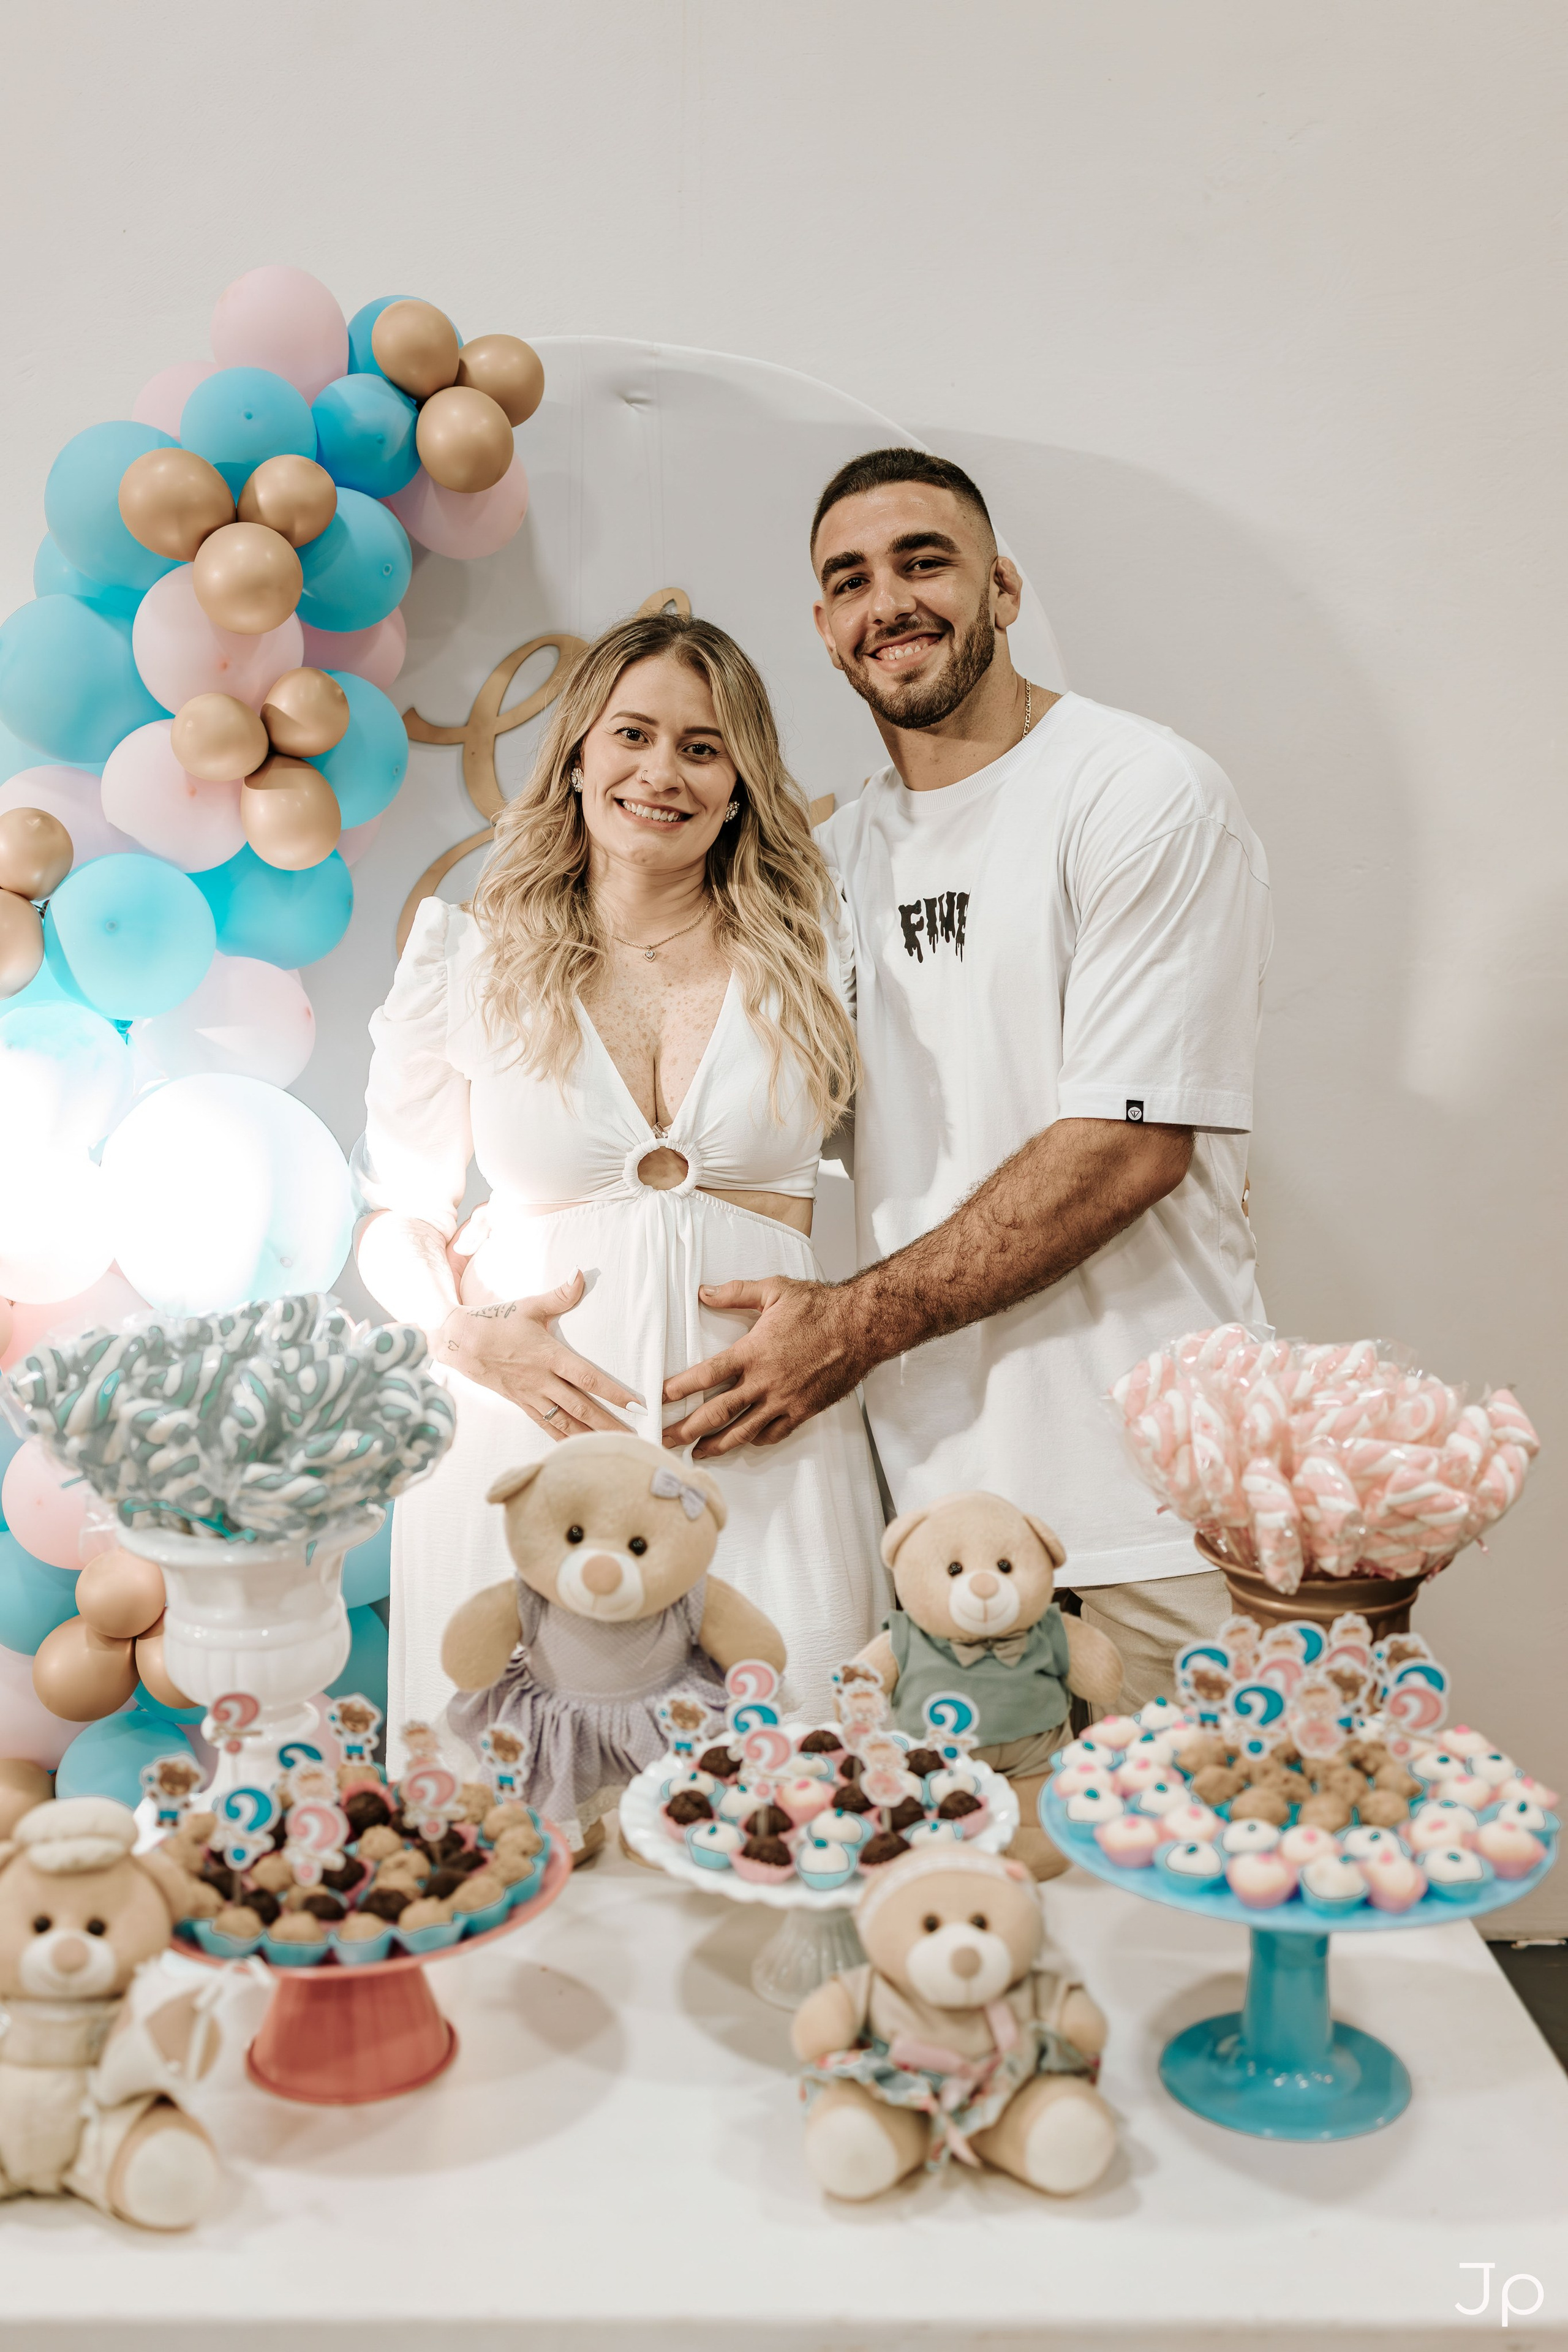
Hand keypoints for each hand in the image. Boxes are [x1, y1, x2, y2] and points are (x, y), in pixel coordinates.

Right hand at [438, 1271, 640, 1441]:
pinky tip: (577, 1450)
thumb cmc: (497, 1322)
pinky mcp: (521, 1403)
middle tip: (631, 1439)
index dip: (613, 1392)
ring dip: (588, 1436)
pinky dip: (562, 1438)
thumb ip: (559, 1295)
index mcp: (549, 1356)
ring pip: (564, 1421)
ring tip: (611, 1448)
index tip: (635, 1404)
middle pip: (581, 1407)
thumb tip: (579, 1274)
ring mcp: (531, 1395)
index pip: (588, 1377)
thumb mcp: (529, 1305)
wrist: (461, 1342)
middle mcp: (542, 1380)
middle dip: (608, 1424)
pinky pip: (545, 1425)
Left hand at [660, 1276, 866, 1457]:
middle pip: (717, 1412)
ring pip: (743, 1431)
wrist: (862, 1327)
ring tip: (696, 1452)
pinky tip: (744, 1442)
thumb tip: (704, 1293)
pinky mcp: (803, 1411)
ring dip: (716, 1444)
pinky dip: (755, 1440)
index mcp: (753, 1352)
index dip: (680, 1388)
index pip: (707, 1374)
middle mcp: (764, 1381)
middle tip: (664, 1439)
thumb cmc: (820, 1307)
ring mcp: (784, 1400)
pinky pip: (774, 1433)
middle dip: (687, 1429)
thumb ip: (736, 1292)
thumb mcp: (775, 1290)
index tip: (660, 1398)